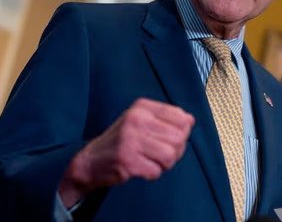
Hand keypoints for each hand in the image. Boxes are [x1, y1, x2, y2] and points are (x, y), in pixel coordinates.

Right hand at [59, 98, 194, 206]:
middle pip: (179, 138)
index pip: (181, 117)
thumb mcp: (141, 121)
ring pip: (170, 155)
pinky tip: (142, 169)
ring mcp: (131, 139)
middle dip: (175, 151)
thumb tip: (190, 120)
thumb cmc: (121, 141)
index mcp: (142, 107)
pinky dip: (153, 173)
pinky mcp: (127, 160)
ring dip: (165, 164)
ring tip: (153, 161)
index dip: (182, 133)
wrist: (91, 161)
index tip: (169, 138)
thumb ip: (166, 119)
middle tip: (162, 154)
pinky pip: (156, 170)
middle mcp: (136, 119)